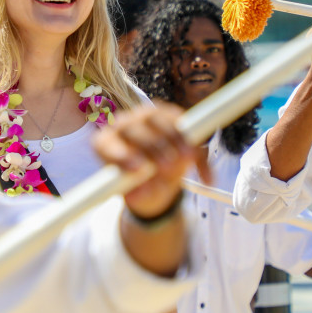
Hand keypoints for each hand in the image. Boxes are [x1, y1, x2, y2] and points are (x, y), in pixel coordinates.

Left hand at [93, 103, 209, 218]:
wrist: (154, 175)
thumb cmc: (138, 183)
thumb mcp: (136, 193)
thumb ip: (137, 192)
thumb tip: (138, 197)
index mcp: (106, 144)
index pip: (106, 144)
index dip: (121, 154)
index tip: (137, 170)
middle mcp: (124, 125)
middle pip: (136, 128)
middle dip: (152, 146)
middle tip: (165, 166)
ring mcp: (148, 116)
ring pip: (162, 120)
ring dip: (177, 138)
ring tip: (187, 158)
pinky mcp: (172, 116)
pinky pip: (187, 129)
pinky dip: (199, 153)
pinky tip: (205, 177)